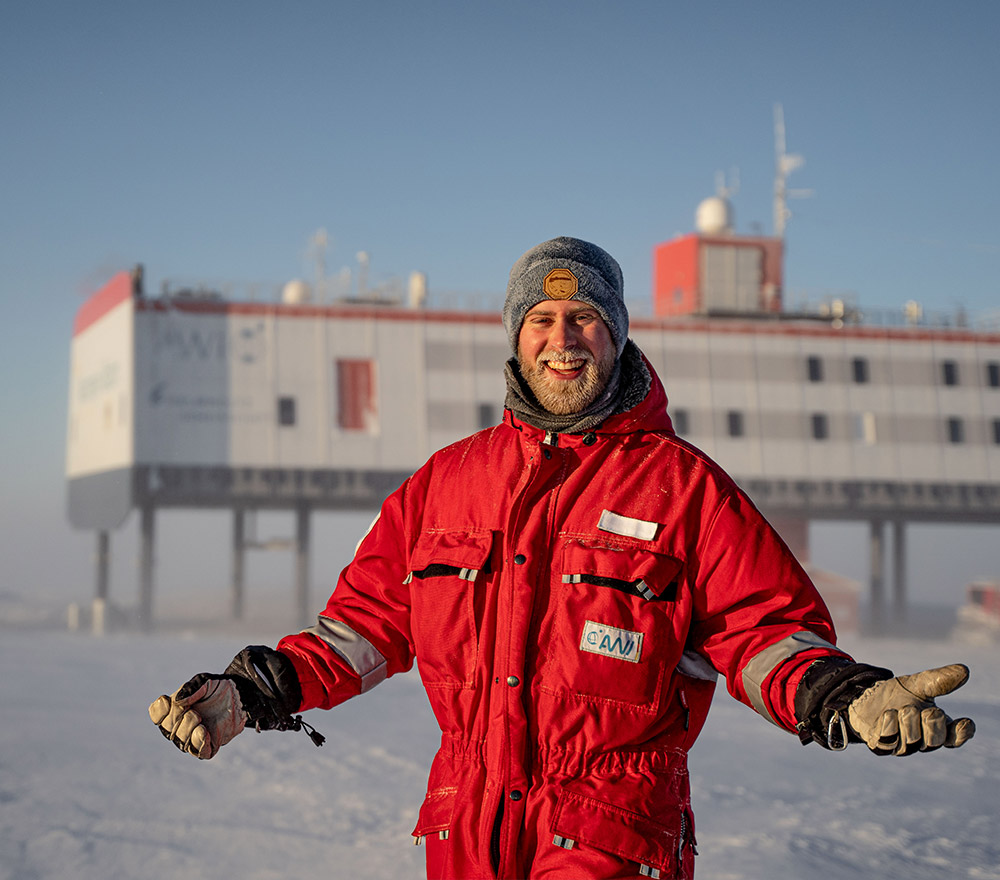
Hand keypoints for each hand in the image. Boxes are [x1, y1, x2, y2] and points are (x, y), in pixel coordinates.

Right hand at [148, 674, 245, 759]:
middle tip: (195, 711)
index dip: (160, 711)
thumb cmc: (219, 687)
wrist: (241, 694)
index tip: (168, 701)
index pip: (157, 716)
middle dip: (178, 719)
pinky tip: (204, 731)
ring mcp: (194, 738)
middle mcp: (180, 727)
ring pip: (182, 742)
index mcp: (174, 710)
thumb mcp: (204, 681)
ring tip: (200, 718)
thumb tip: (176, 701)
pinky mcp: (210, 746)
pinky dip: (199, 743)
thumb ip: (190, 688)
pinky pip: (200, 752)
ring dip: (188, 730)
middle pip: (168, 729)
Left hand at [847, 664, 975, 755]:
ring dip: (907, 720)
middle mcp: (922, 740)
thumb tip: (964, 670)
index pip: (955, 737)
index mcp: (937, 727)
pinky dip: (889, 726)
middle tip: (921, 708)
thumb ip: (938, 680)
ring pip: (911, 741)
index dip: (962, 733)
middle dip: (930, 722)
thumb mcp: (918, 684)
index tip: (964, 721)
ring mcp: (902, 746)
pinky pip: (889, 743)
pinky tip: (888, 714)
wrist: (866, 696)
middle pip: (934, 741)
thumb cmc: (898, 694)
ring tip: (901, 708)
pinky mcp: (882, 747)